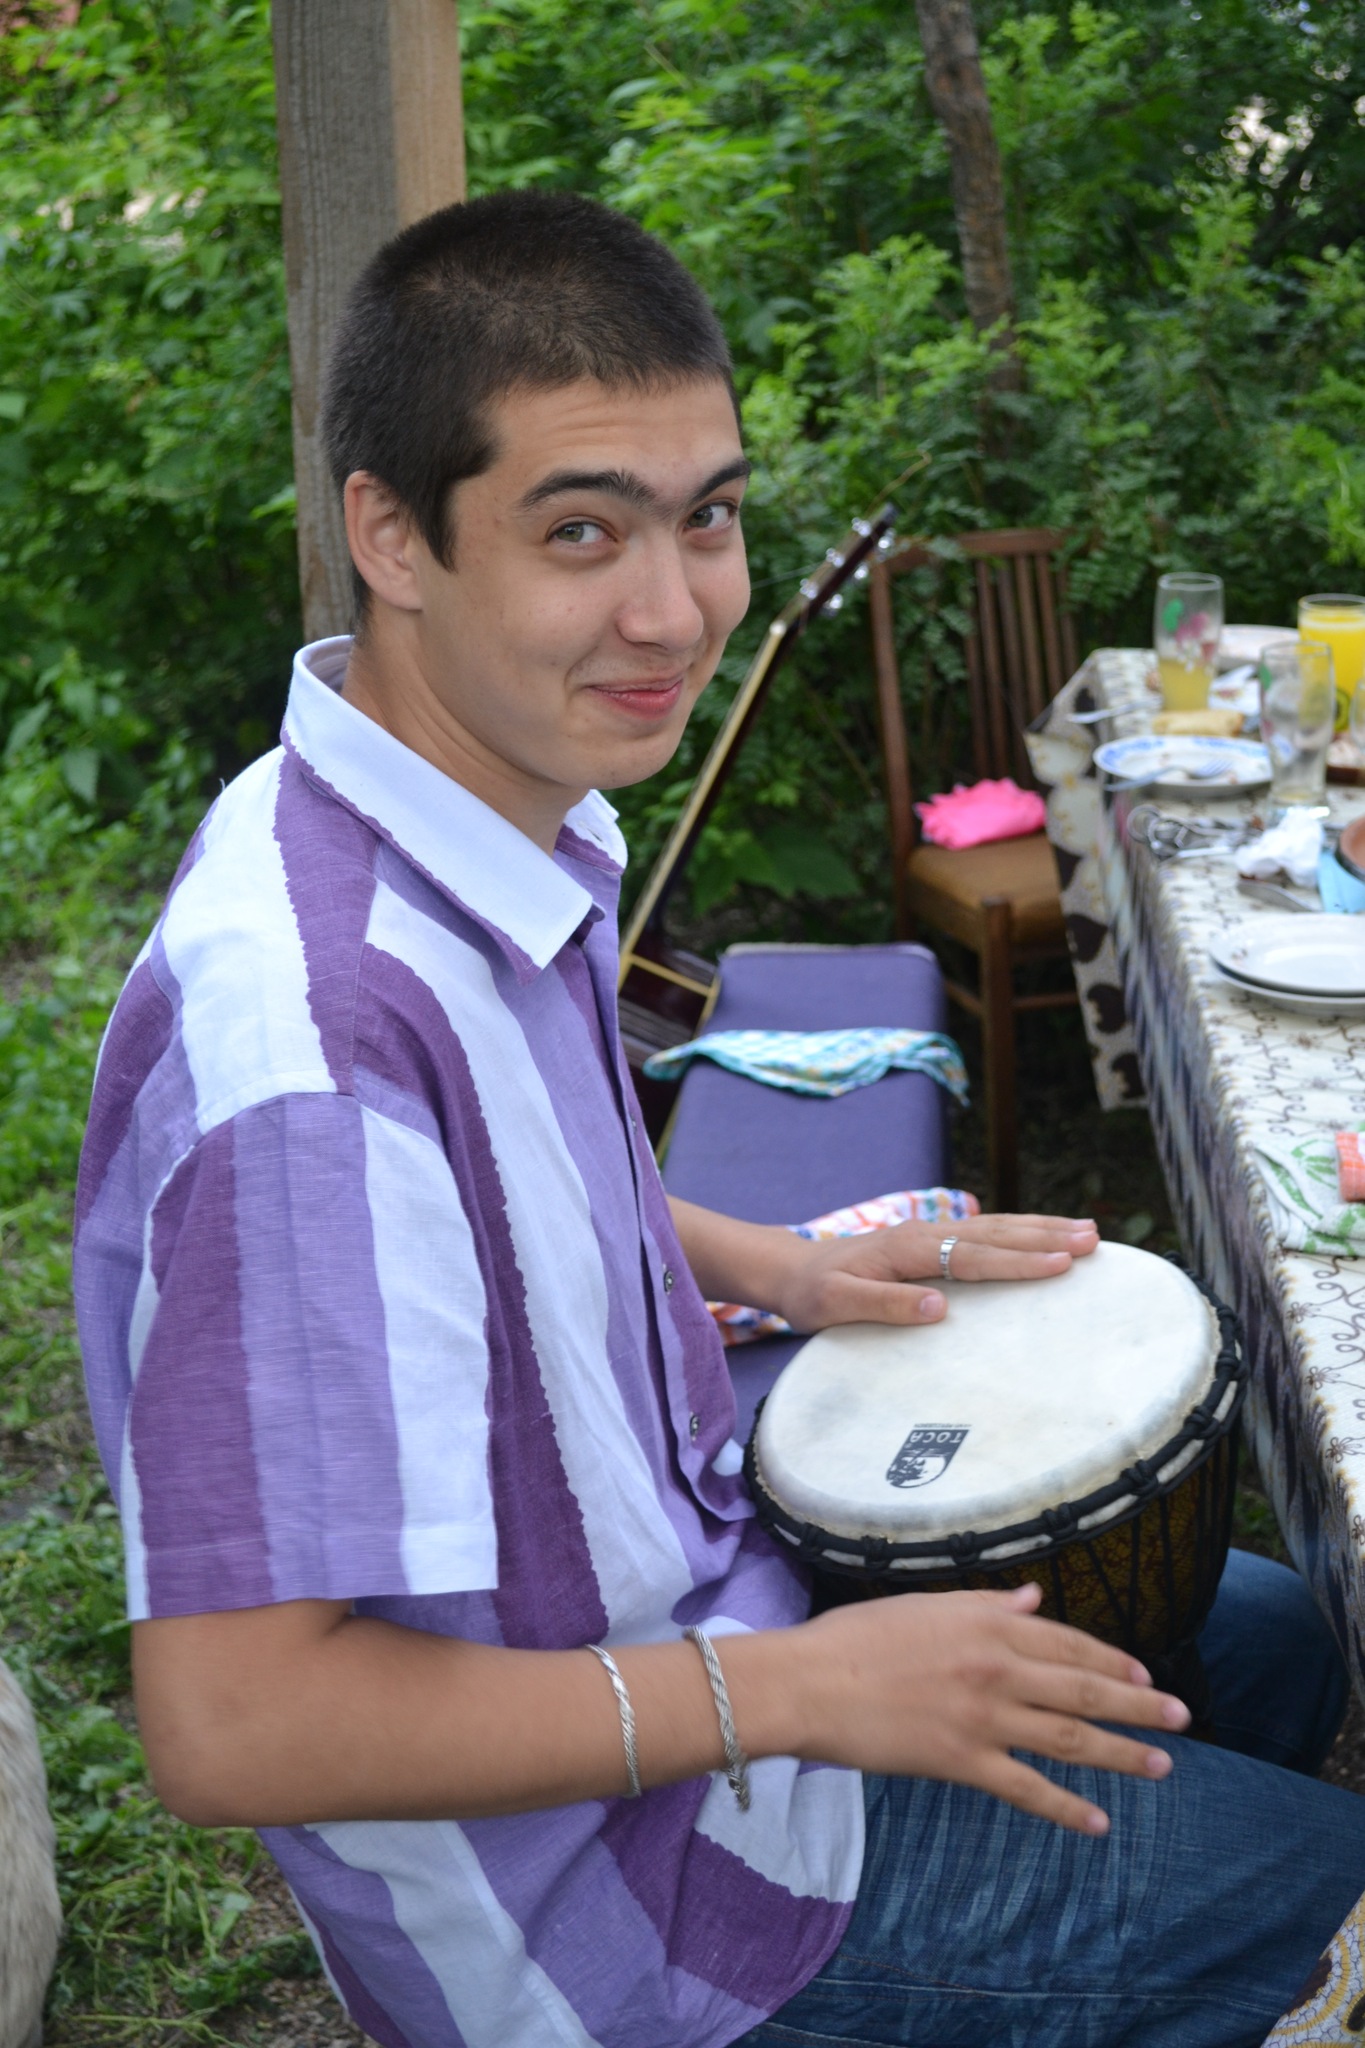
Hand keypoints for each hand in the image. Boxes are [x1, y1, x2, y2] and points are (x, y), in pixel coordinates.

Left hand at [772, 1213, 1098, 1332]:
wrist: (790, 1270)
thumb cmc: (812, 1293)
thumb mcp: (836, 1305)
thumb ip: (884, 1305)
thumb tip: (940, 1308)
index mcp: (907, 1249)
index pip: (973, 1256)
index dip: (1019, 1261)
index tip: (1061, 1264)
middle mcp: (925, 1233)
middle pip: (995, 1232)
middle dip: (1046, 1236)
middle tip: (1094, 1240)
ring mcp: (930, 1233)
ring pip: (995, 1227)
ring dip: (1041, 1229)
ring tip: (1088, 1231)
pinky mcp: (931, 1241)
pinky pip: (985, 1233)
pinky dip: (1020, 1232)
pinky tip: (1043, 1236)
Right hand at [783, 1582, 1188, 1833]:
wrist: (810, 1681)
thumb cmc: (857, 1638)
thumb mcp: (925, 1605)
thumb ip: (986, 1605)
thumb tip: (1033, 1599)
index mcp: (987, 1623)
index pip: (1068, 1642)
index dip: (1112, 1659)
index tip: (1145, 1673)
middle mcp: (997, 1667)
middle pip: (1085, 1687)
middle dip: (1140, 1703)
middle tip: (1182, 1717)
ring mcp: (984, 1717)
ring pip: (1070, 1736)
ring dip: (1122, 1753)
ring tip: (1162, 1765)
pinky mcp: (963, 1761)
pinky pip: (1027, 1788)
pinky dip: (1066, 1808)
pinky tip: (1098, 1823)